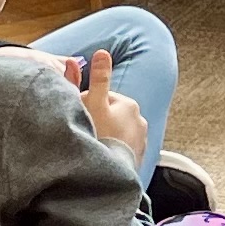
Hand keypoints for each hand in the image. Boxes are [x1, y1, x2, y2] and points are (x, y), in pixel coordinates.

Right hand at [76, 49, 151, 169]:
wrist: (108, 173)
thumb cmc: (100, 135)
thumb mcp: (94, 103)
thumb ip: (97, 78)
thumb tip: (102, 52)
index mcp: (129, 104)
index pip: (102, 98)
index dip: (87, 106)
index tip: (83, 117)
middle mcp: (140, 120)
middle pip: (109, 115)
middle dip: (98, 121)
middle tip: (87, 133)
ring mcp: (141, 140)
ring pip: (115, 132)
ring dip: (105, 136)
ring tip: (95, 146)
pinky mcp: (138, 158)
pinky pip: (121, 149)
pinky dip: (113, 151)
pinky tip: (103, 157)